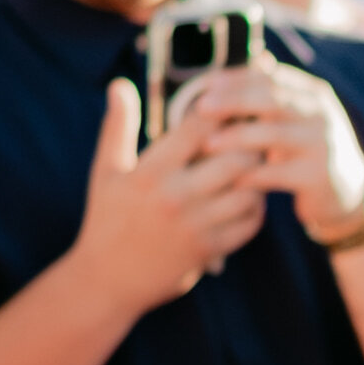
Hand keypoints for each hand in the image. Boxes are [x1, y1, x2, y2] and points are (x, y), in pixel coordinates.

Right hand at [67, 77, 267, 313]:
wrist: (107, 280)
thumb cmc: (106, 218)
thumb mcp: (106, 170)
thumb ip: (117, 126)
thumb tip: (120, 84)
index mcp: (150, 172)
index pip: (199, 128)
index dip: (221, 110)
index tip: (232, 103)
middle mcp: (176, 197)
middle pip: (235, 158)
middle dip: (248, 143)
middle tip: (255, 133)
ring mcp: (196, 226)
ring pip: (249, 190)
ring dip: (256, 175)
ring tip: (255, 163)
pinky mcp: (210, 250)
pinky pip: (250, 223)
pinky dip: (256, 207)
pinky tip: (249, 196)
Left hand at [170, 57, 363, 250]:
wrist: (350, 193)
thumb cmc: (312, 150)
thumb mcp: (301, 116)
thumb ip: (278, 92)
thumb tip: (256, 57)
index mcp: (314, 94)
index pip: (270, 76)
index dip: (236, 79)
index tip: (205, 84)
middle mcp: (321, 115)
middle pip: (271, 99)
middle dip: (232, 101)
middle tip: (200, 108)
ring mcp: (322, 145)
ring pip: (272, 134)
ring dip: (235, 138)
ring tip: (207, 144)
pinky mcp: (318, 176)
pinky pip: (276, 173)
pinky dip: (250, 174)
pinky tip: (229, 178)